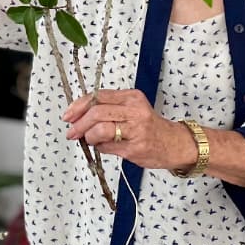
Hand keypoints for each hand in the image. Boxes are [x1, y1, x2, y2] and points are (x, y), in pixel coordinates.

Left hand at [62, 89, 195, 169]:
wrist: (175, 143)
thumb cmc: (149, 126)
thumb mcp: (132, 108)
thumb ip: (109, 108)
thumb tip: (78, 116)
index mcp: (131, 97)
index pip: (98, 97)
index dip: (79, 106)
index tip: (69, 115)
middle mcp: (135, 111)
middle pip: (97, 113)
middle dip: (79, 124)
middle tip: (72, 132)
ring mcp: (136, 130)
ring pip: (101, 130)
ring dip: (89, 136)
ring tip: (90, 140)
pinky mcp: (135, 148)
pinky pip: (108, 147)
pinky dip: (101, 147)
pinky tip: (105, 146)